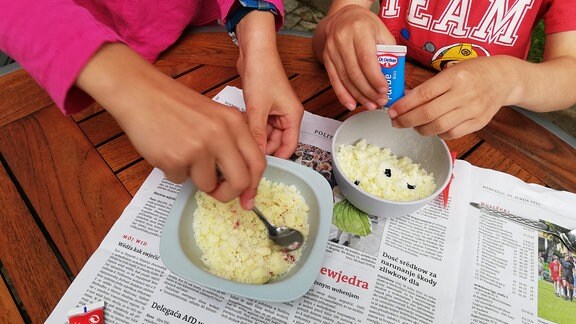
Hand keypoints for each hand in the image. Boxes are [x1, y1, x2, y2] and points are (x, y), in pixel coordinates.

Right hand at [77, 43, 264, 209]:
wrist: (140, 92)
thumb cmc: (175, 105)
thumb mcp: (214, 115)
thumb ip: (230, 142)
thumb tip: (241, 179)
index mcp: (234, 122)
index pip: (258, 162)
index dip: (253, 185)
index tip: (247, 198)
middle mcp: (221, 134)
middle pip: (240, 181)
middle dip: (229, 194)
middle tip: (217, 193)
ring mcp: (199, 147)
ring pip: (208, 185)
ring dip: (195, 178)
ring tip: (182, 155)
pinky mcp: (176, 158)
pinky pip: (181, 180)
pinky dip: (174, 171)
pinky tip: (166, 150)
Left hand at [236, 11, 303, 158]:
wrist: (254, 50)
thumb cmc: (262, 72)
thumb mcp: (257, 108)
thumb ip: (257, 134)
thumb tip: (256, 156)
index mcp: (293, 116)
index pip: (290, 147)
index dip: (276, 159)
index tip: (260, 167)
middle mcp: (287, 116)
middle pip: (277, 143)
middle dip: (263, 149)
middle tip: (245, 156)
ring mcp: (276, 112)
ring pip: (267, 135)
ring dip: (255, 139)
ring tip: (240, 141)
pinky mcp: (265, 108)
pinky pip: (259, 125)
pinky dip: (251, 129)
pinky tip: (239, 129)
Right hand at [314, 4, 394, 109]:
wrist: (342, 17)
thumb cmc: (365, 24)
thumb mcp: (382, 31)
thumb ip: (388, 52)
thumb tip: (394, 78)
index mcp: (359, 30)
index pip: (366, 59)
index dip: (375, 78)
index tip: (384, 90)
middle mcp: (342, 39)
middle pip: (355, 72)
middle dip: (369, 91)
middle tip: (380, 101)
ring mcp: (332, 50)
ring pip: (345, 79)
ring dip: (358, 95)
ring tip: (371, 104)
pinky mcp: (326, 59)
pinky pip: (334, 80)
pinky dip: (343, 95)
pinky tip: (352, 104)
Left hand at [388, 56, 517, 138]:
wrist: (504, 78)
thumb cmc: (472, 72)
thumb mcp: (451, 70)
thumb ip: (429, 85)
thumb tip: (403, 99)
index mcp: (455, 77)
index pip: (424, 93)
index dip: (405, 105)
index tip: (392, 111)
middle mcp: (465, 94)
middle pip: (429, 114)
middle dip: (407, 120)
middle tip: (396, 122)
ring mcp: (473, 110)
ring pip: (439, 127)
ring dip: (420, 129)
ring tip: (413, 125)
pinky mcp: (479, 122)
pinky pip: (452, 134)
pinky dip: (438, 134)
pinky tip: (432, 127)